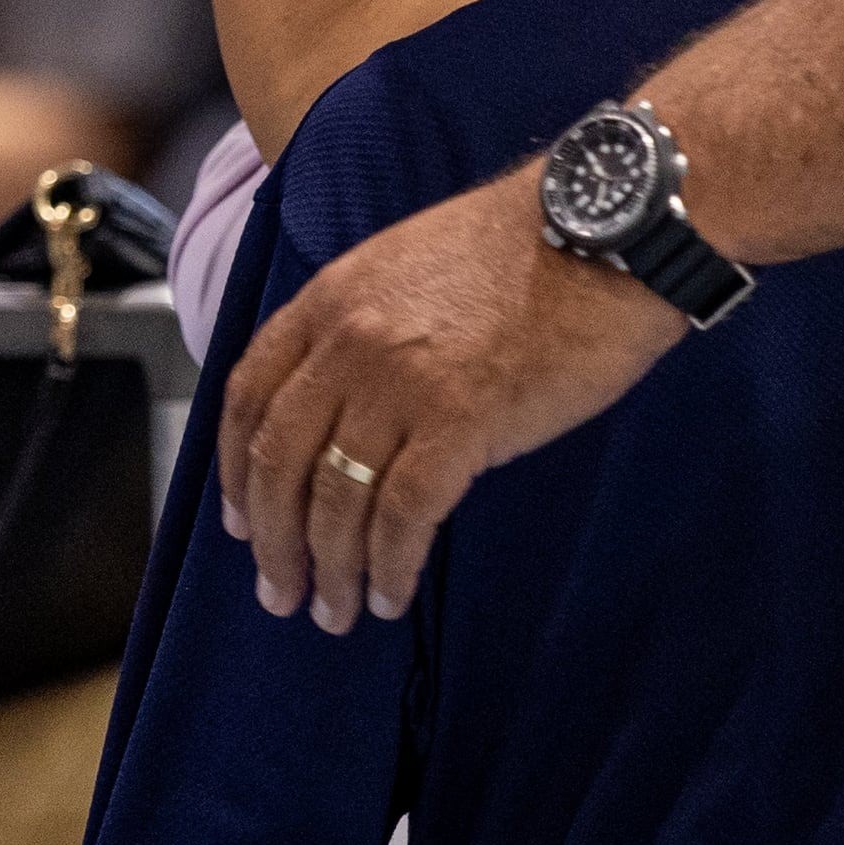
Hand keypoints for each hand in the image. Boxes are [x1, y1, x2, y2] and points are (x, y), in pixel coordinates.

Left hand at [219, 168, 683, 630]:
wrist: (607, 233)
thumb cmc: (526, 246)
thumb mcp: (409, 264)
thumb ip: (362, 325)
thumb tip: (346, 406)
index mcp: (331, 299)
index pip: (247, 397)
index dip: (236, 472)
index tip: (242, 521)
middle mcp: (350, 343)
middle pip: (279, 462)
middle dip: (273, 541)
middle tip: (281, 590)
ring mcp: (401, 385)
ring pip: (335, 501)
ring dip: (328, 570)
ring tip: (335, 611)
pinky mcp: (460, 424)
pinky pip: (403, 518)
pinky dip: (390, 568)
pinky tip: (391, 595)